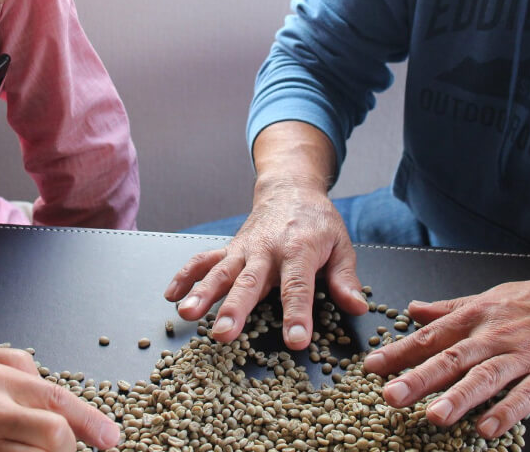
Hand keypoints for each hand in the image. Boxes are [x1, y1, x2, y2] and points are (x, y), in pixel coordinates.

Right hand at [164, 178, 367, 348]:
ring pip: (220, 272)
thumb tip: (357, 307)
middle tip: (224, 333)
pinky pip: (203, 260)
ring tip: (187, 314)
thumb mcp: (341, 245)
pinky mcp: (229, 249)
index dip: (297, 314)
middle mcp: (267, 249)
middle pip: (250, 282)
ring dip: (203, 293)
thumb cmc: (317, 221)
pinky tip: (172, 296)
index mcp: (300, 250)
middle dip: (235, 309)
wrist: (290, 188)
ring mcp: (244, 249)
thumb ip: (345, 278)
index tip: (295, 341)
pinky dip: (185, 275)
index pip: (298, 286)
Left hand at [363, 279, 529, 438]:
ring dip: (459, 397)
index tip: (372, 367)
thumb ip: (450, 308)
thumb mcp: (490, 298)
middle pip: (452, 358)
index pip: (430, 336)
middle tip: (392, 395)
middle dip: (420, 378)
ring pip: (486, 377)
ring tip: (435, 416)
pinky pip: (525, 396)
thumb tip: (413, 308)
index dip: (400, 352)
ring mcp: (521, 357)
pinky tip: (487, 428)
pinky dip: (506, 411)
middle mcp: (494, 337)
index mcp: (476, 318)